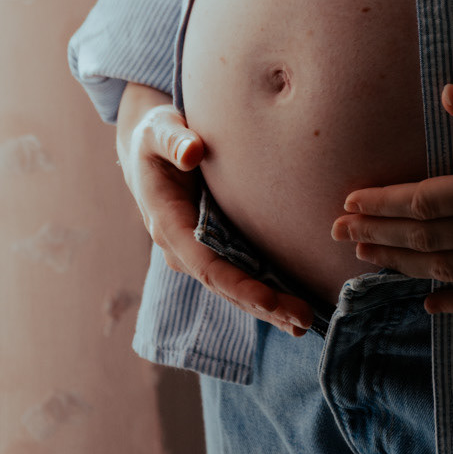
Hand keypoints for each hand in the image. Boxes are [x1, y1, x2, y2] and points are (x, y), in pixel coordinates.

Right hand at [116, 82, 311, 335]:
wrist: (149, 146)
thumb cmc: (157, 135)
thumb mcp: (159, 130)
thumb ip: (174, 140)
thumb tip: (191, 152)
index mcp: (168, 223)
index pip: (206, 265)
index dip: (238, 285)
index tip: (269, 301)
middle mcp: (181, 246)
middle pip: (224, 286)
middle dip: (262, 306)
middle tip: (302, 321)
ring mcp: (195, 250)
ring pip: (232, 286)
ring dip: (266, 307)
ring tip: (303, 323)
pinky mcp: (211, 245)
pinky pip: (236, 274)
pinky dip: (263, 291)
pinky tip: (289, 306)